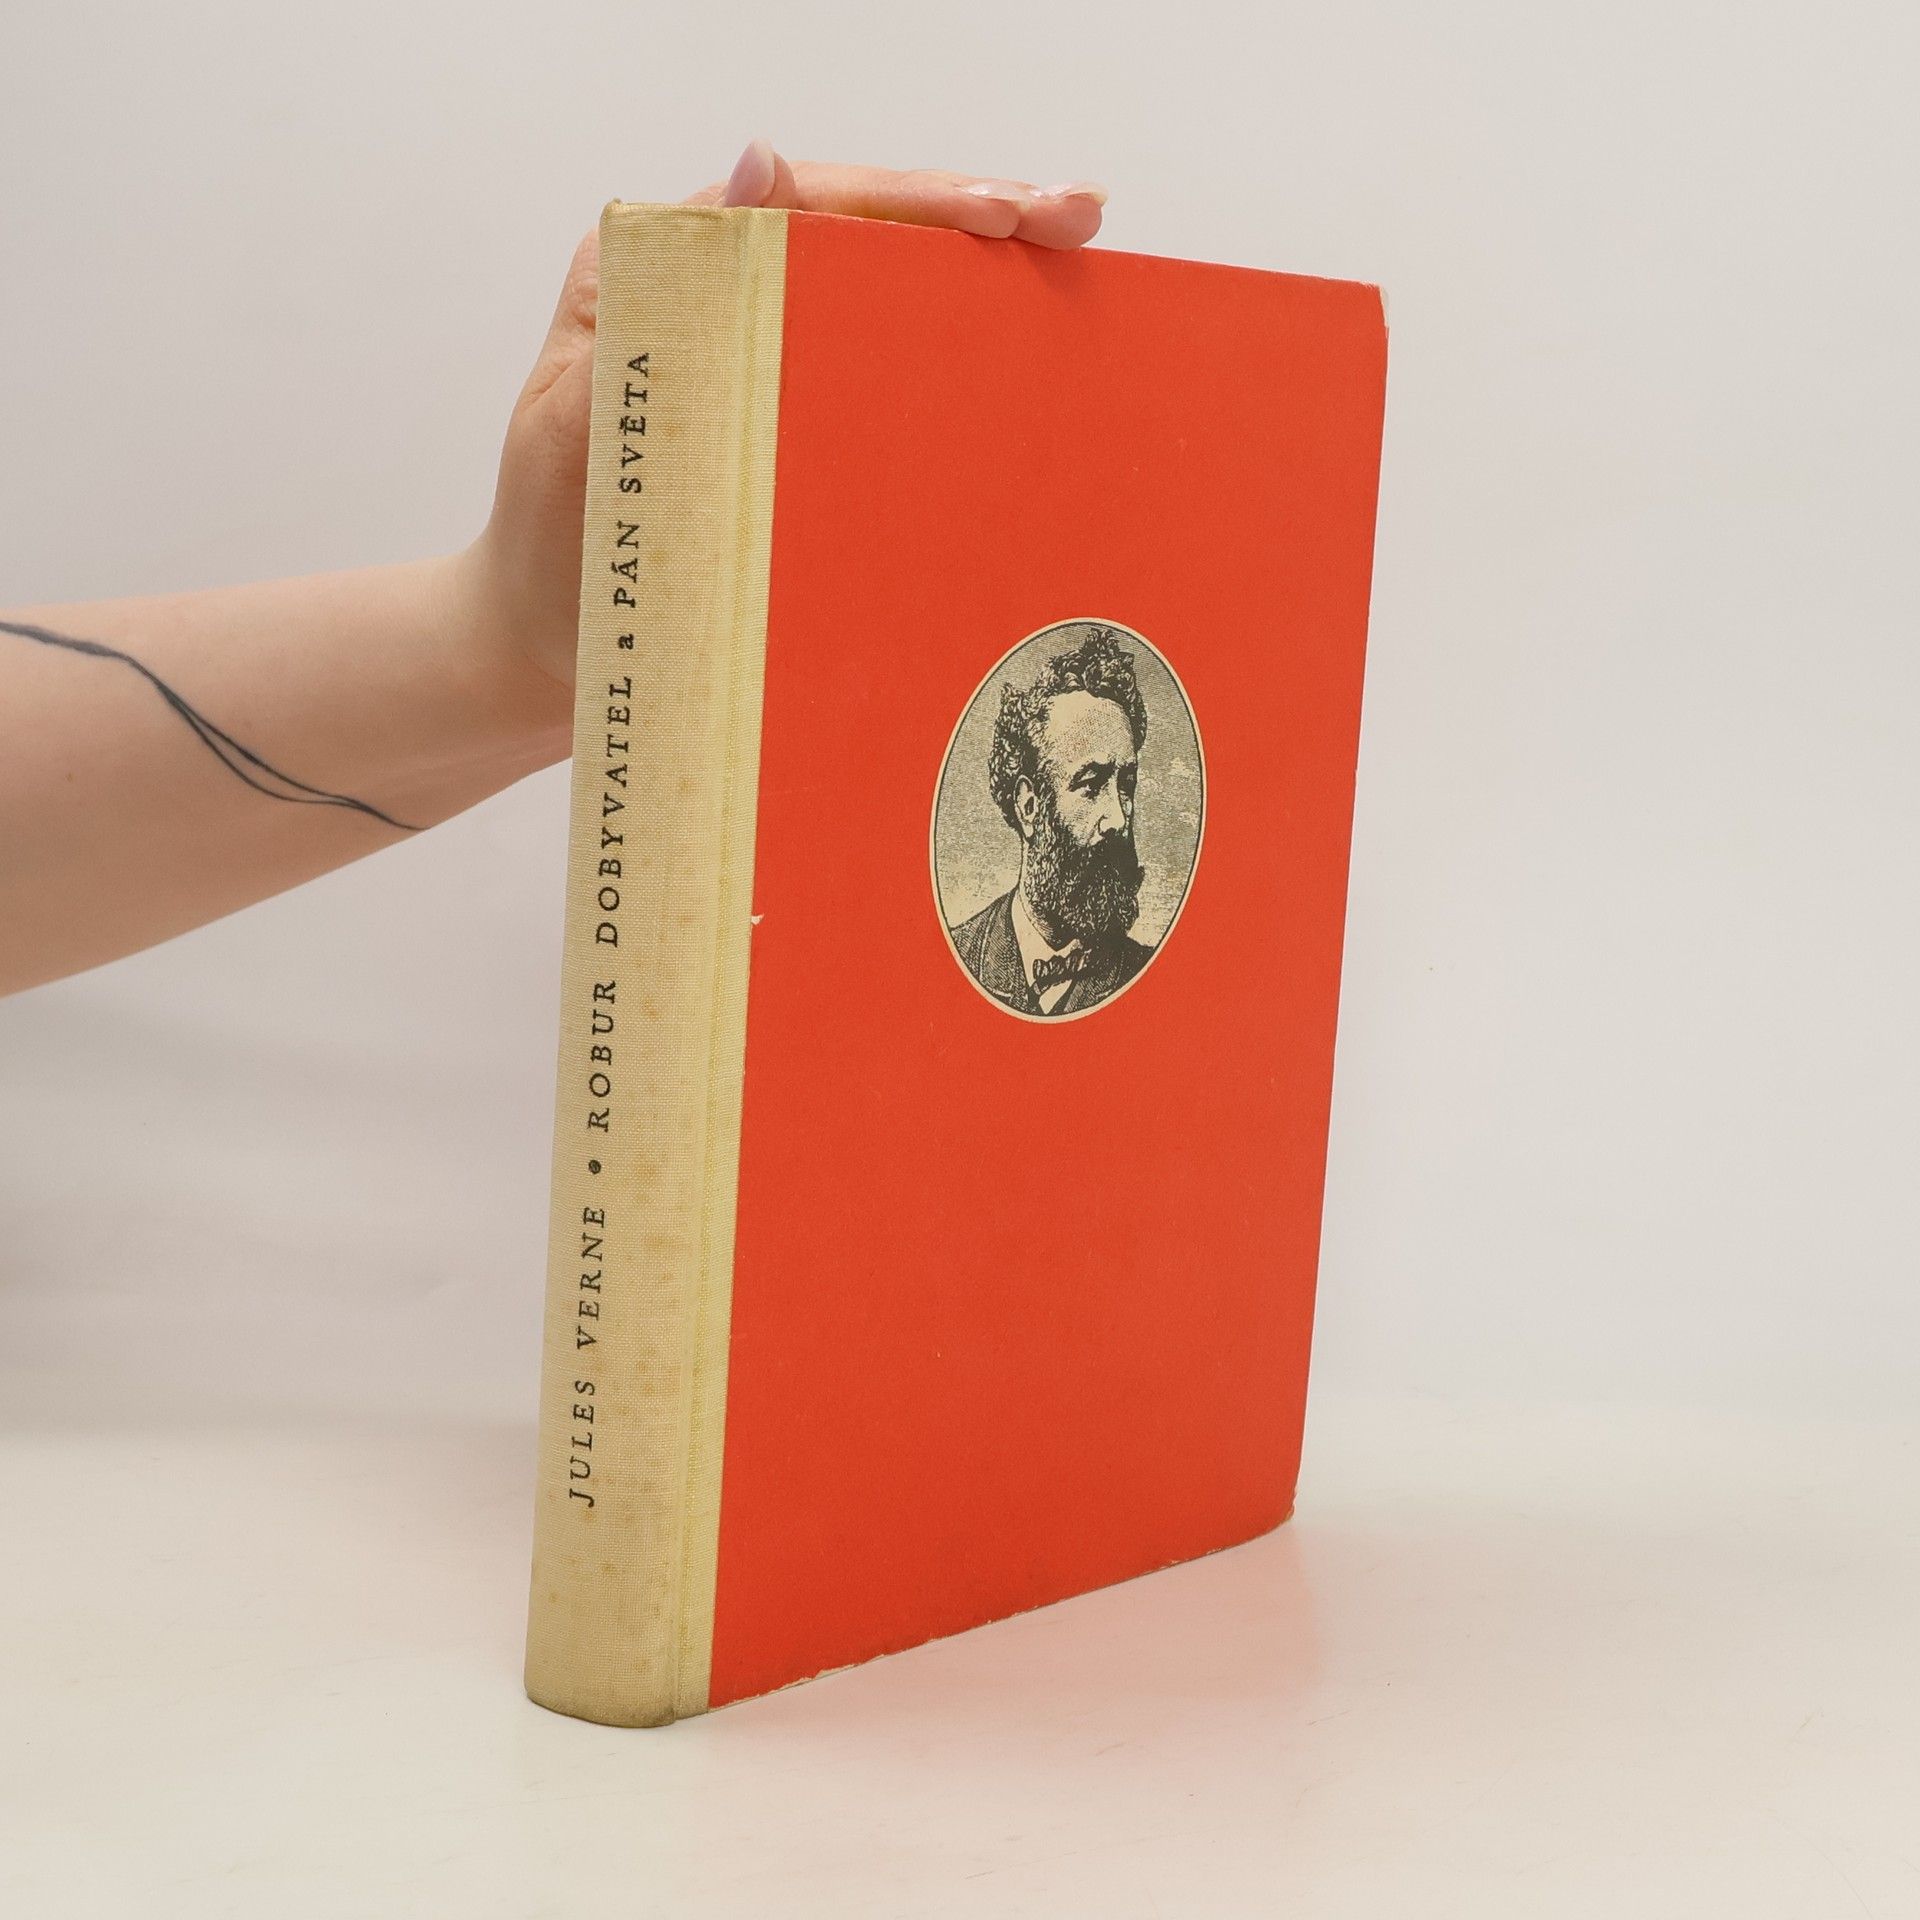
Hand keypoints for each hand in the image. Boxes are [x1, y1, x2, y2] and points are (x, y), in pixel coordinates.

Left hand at [464, 142, 1108, 731]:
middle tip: (1080, 222)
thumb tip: (763, 164)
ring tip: (1082, 278)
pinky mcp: (800, 451)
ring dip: (986, 300)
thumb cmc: (551, 545)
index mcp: (675, 273)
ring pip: (893, 316)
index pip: (817, 206)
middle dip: (983, 227)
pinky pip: (885, 403)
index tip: (1007, 214)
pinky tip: (1025, 388)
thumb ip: (657, 301)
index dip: (920, 203)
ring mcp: (774, 382)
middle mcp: (733, 311)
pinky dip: (956, 391)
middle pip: (873, 246)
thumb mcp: (583, 415)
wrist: (546, 655)